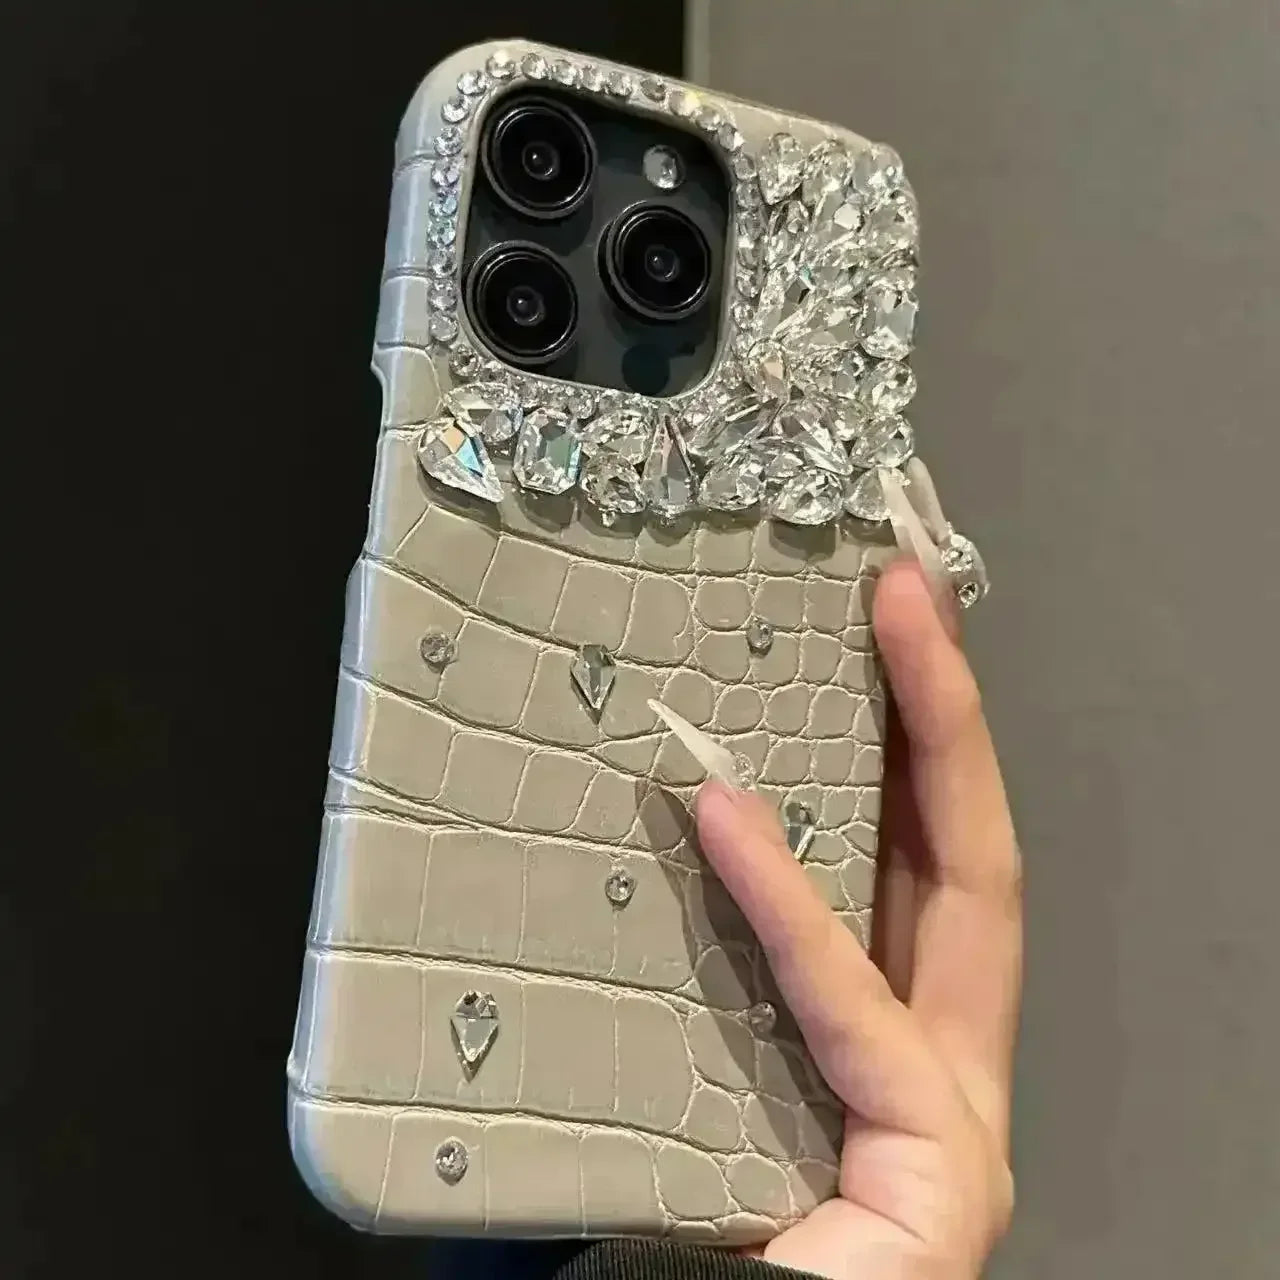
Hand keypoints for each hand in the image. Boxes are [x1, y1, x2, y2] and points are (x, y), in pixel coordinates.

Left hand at [695, 559, 1021, 1279]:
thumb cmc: (682, 1254)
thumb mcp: (668, 1083)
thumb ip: (660, 983)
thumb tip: (566, 856)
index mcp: (876, 1049)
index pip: (911, 874)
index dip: (906, 740)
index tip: (864, 628)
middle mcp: (931, 1071)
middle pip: (961, 860)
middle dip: (947, 712)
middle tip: (905, 590)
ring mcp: (949, 1125)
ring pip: (955, 902)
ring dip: (928, 744)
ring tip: (889, 621)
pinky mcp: (941, 1178)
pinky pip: (850, 1015)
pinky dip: (789, 906)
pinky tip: (725, 816)